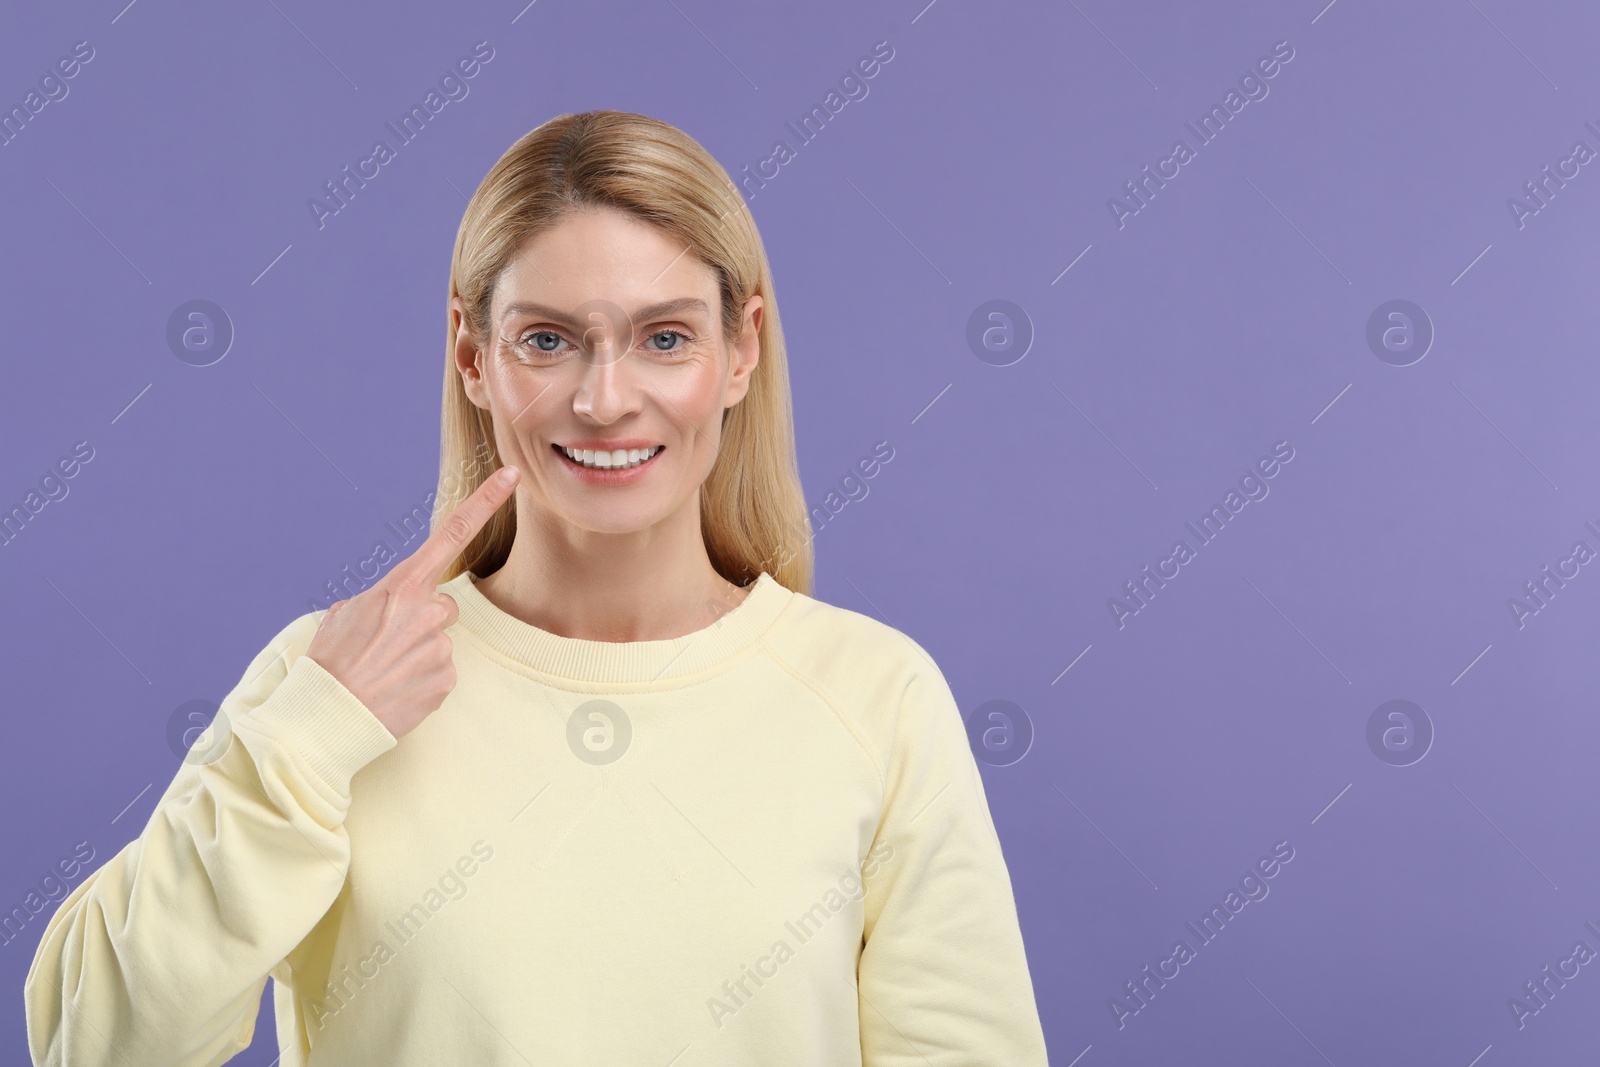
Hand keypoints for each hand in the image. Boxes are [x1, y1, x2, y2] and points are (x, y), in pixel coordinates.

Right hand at [306, 465, 519, 738]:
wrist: (326, 715)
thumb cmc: (330, 662)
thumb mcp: (344, 615)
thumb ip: (379, 600)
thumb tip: (393, 606)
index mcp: (402, 586)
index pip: (453, 533)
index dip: (486, 501)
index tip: (512, 476)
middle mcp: (428, 612)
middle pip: (443, 606)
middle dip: (421, 621)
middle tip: (385, 645)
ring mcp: (440, 647)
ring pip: (439, 642)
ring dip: (417, 654)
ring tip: (383, 671)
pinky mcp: (447, 680)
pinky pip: (441, 673)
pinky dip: (421, 681)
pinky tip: (396, 690)